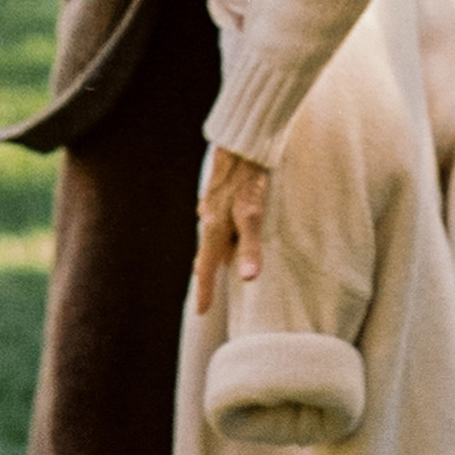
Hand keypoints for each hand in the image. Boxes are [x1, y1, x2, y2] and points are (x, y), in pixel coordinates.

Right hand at [195, 147, 271, 311]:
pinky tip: (229, 230)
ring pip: (212, 235)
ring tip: (218, 267)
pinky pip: (218, 219)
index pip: (206, 268)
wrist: (242, 142)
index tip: (201, 312)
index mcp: (214, 229)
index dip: (205, 290)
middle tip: (206, 295)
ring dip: (215, 252)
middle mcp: (209, 218)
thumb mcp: (253, 215)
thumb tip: (248, 279)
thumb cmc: (249, 179)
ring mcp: (213, 204)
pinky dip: (223, 232)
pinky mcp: (220, 192)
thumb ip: (250, 247)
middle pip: (206, 253)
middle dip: (207, 274)